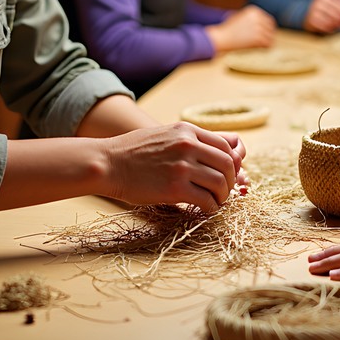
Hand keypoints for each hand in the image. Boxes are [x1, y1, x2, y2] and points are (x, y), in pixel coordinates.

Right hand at [101, 123, 245, 211]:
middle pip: (227, 164)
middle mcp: (188, 145)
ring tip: (215, 201)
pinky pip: (206, 200)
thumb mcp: (165, 134)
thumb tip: (220, 147)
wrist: (108, 163)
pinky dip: (210, 207)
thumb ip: (190, 140)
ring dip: (222, 196)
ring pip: (220, 183)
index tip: (227, 174)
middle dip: (230, 180)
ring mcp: (182, 166)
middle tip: (224, 191)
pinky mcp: (175, 188)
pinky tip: (204, 209)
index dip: (231, 162)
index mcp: (186, 130)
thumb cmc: (133, 152)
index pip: (226, 145)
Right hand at [206, 5, 275, 52]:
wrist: (222, 37)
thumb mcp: (239, 17)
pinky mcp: (258, 38)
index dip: (267, 28)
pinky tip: (259, 48)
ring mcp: (258, 28)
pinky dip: (265, 47)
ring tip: (259, 45)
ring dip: (266, 41)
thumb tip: (265, 25)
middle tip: (264, 41)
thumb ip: (251, 18)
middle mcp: (258, 17)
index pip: (268, 20)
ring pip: (270, 36)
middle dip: (268, 34)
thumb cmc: (228, 30)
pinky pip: (268, 43)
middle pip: (271, 28)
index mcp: (254, 11)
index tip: (264, 34)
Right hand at [303, 0, 339, 33]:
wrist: (305, 11)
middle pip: (338, 14)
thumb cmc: (324, 8)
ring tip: (337, 26)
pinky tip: (330, 28)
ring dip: (336, 25)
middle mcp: (319, 1)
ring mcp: (313, 10)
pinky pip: (324, 26)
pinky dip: (329, 29)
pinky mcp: (310, 20)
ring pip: (332, 21)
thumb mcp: (332, 3)